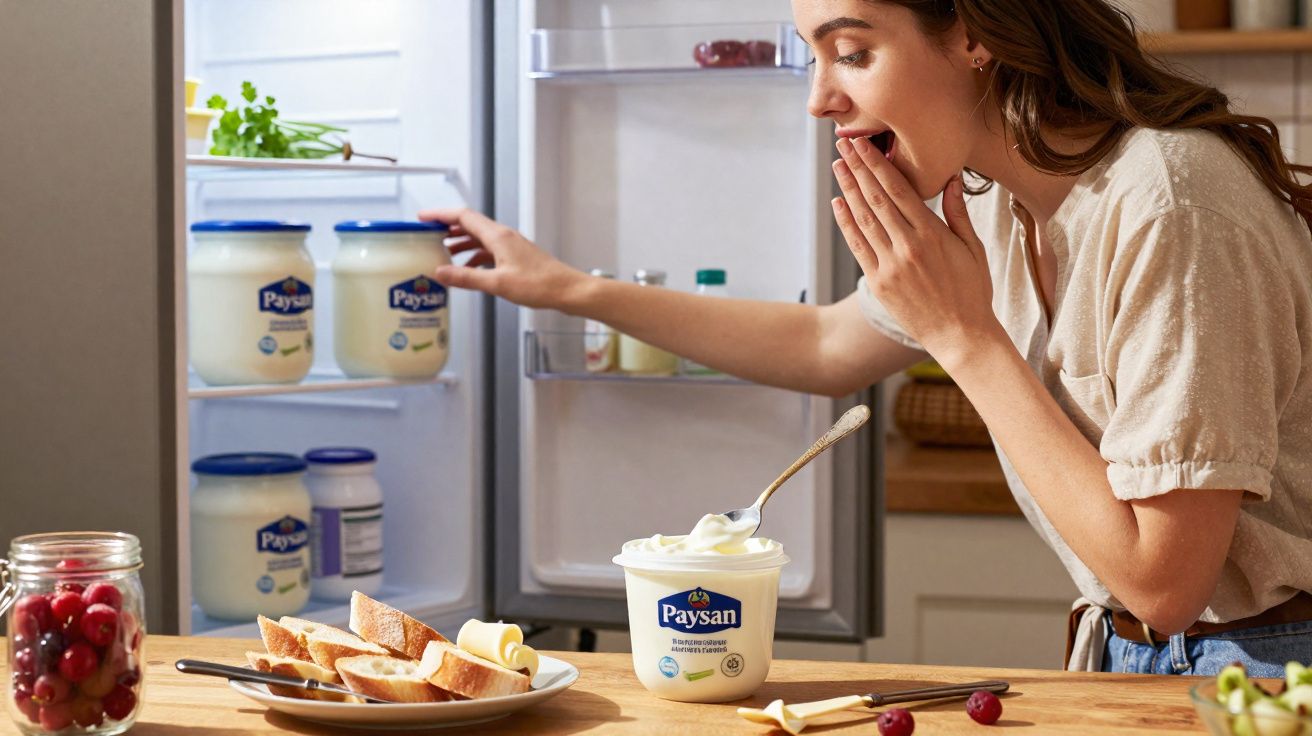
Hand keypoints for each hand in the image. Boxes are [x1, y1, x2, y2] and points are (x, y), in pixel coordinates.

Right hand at [418, 208, 583, 310]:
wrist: (568, 291)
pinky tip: (469, 270)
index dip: (441, 215)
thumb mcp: (497, 284)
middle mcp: (504, 236)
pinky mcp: (517, 257)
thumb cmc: (540, 285)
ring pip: (480, 238)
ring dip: (461, 243)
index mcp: (498, 236)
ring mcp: (511, 246)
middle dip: (448, 228)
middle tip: (429, 235)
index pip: (463, 216)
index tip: (422, 218)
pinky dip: (475, 256)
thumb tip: (440, 273)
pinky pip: (490, 251)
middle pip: (470, 224)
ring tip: (444, 252)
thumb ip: (466, 278)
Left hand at [829, 136, 1004, 364]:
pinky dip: (846, 223)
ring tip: (838, 166)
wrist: (960, 336)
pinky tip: (838, 203)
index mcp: (932, 235)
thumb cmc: (972, 291)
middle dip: (858, 168)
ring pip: (863, 219)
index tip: (864, 144)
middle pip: (876, 198)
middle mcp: (907, 247)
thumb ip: (958, 213)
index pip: (899, 190)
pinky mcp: (879, 283)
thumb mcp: (974, 248)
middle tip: (843, 143)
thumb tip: (951, 179)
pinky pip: (858, 246)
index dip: (878, 164)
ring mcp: (890, 266)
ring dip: (848, 189)